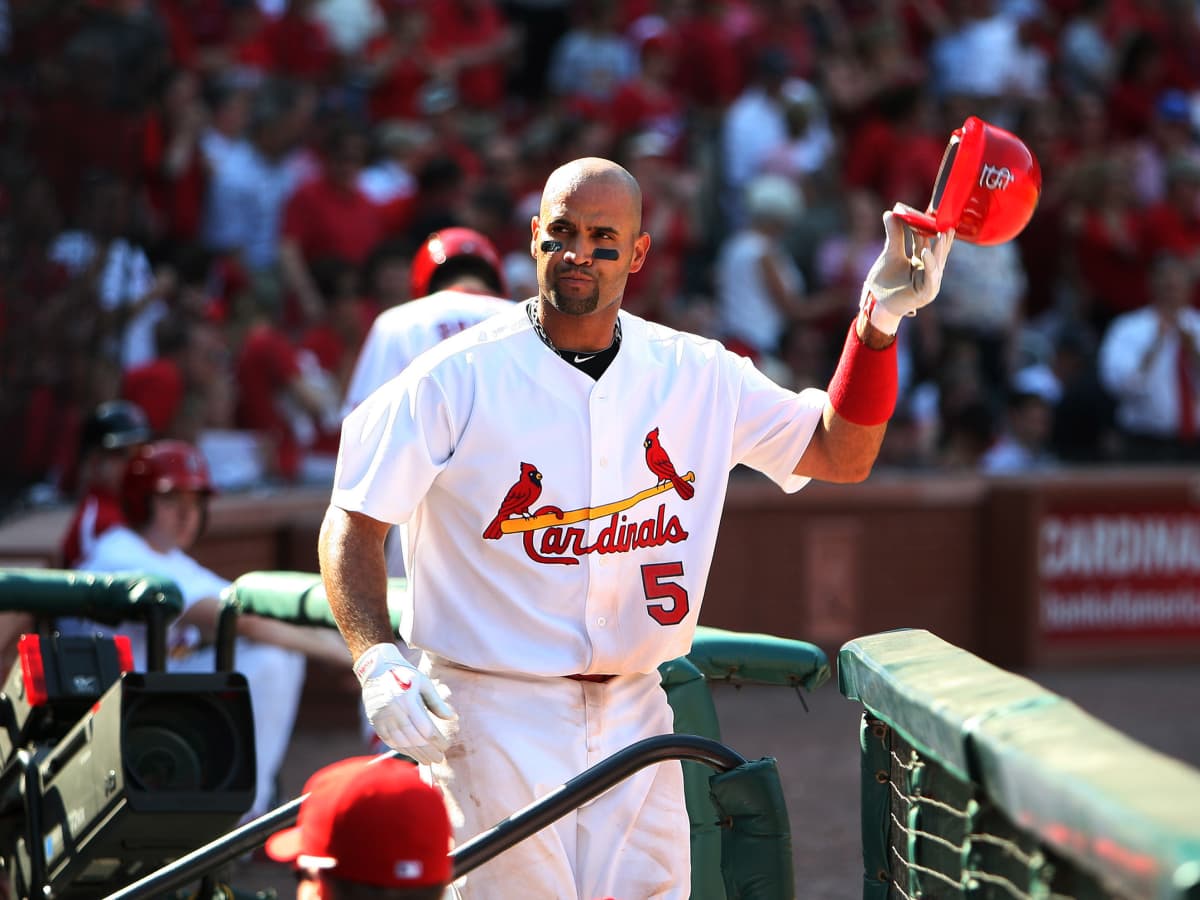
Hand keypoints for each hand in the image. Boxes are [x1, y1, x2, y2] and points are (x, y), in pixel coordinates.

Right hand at [354, 643, 456, 764]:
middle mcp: (393, 712)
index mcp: (407, 700)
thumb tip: (452, 718)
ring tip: (428, 760)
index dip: (437, 740)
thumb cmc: (404, 673)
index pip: (426, 728)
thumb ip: (437, 702)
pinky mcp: (376, 723)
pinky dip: (402, 750)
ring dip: (416, 754)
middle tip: (439, 758)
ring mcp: (382, 719)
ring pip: (402, 743)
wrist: (375, 669)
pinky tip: (412, 754)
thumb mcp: (423, 683)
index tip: (446, 746)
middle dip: (429, 751)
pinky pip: (390, 741)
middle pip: (414, 739)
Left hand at [861, 203, 954, 334]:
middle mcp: (929, 270)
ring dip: (941, 248)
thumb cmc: (886, 281)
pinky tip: (926, 252)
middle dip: (942, 236)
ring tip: (943, 232)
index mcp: (922, 260)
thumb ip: (894, 235)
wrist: (879, 304)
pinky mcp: (926, 293)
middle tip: (944, 219)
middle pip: (937, 250)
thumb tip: (890, 213)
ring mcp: (930, 282)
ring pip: (937, 262)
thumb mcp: (890, 254)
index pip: (928, 240)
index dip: (929, 227)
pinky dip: (929, 264)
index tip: (929, 211)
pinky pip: (930, 276)